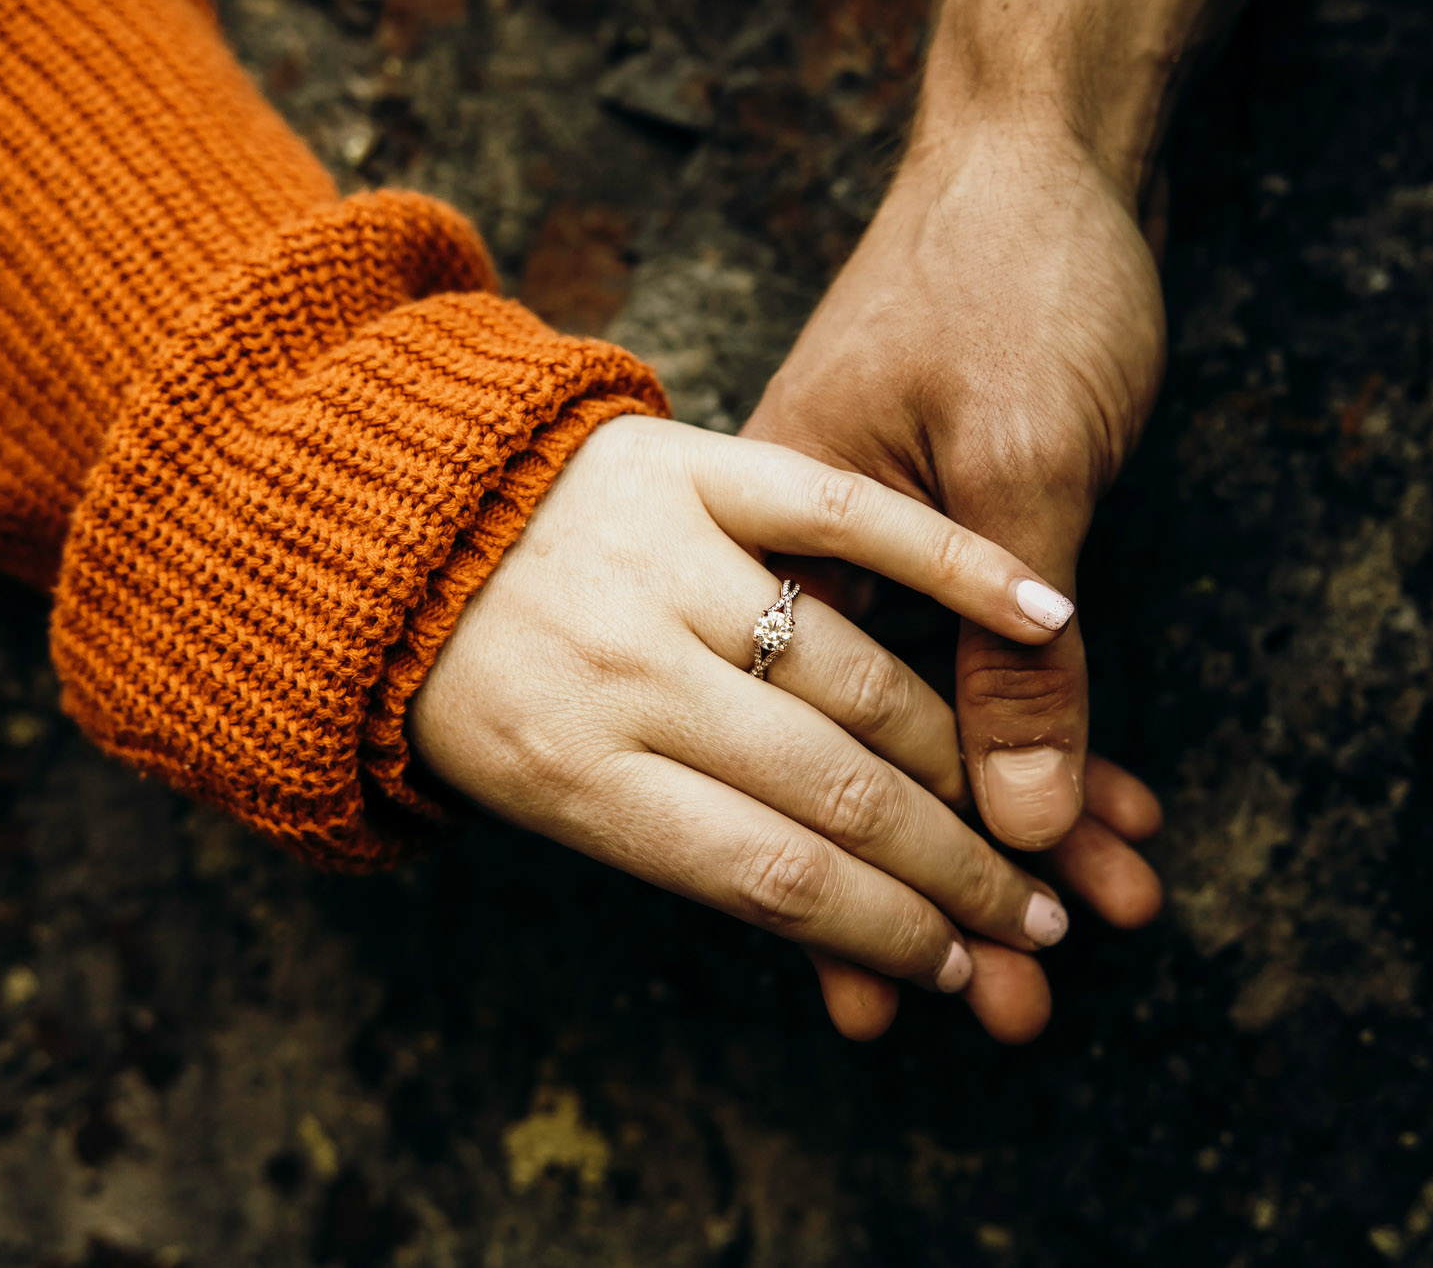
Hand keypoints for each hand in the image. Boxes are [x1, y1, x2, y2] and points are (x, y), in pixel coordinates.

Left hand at [410, 416, 1081, 998]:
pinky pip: (848, 517)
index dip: (888, 935)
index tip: (966, 969)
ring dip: (972, 767)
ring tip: (1045, 829)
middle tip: (1040, 923)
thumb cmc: (476, 689)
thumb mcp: (549, 797)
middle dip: (958, 873)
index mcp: (568, 772)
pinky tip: (1048, 613)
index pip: (770, 876)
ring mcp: (662, 559)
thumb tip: (851, 967)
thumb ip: (696, 854)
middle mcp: (619, 667)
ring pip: (859, 677)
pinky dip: (956, 565)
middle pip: (834, 791)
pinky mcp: (693, 463)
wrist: (384, 526)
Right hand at [743, 127, 1169, 1040]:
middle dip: (941, 889)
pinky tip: (992, 853)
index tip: (953, 969)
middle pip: (862, 760)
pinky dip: (969, 761)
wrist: (1038, 150)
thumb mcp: (1025, 449)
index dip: (893, 862)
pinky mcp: (880, 539)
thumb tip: (1014, 822)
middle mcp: (773, 553)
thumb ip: (1015, 640)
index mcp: (772, 527)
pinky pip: (913, 684)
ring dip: (951, 850)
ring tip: (1018, 960)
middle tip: (1020, 998)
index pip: (832, 739)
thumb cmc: (1019, 273)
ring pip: (880, 741)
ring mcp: (813, 551)